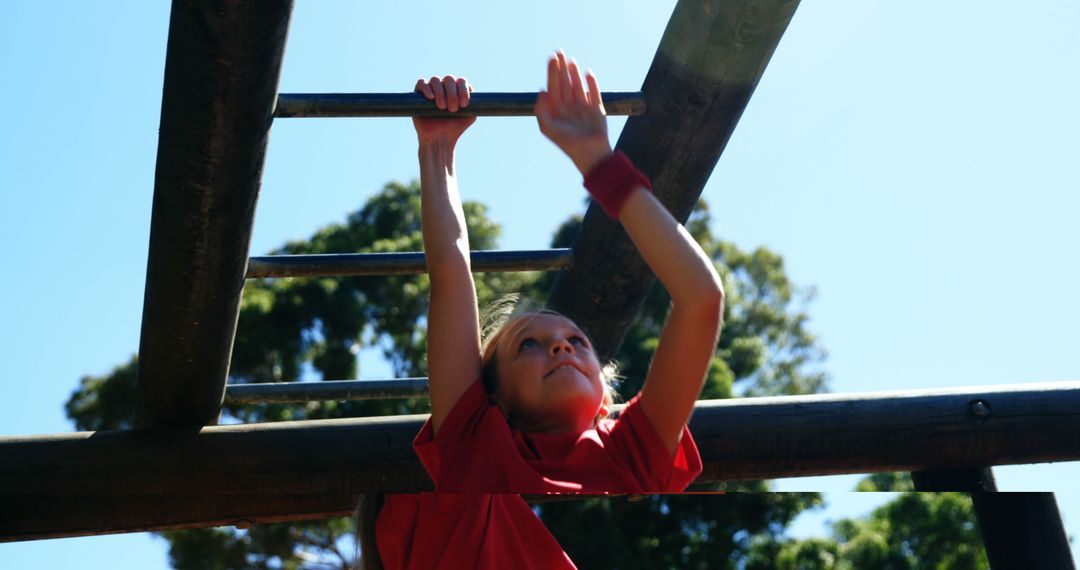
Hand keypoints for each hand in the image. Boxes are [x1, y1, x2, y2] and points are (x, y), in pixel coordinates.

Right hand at [413, 75, 475, 145]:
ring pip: (435, 80)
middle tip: (453, 109)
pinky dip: (426, 88)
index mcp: (457, 90)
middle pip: (449, 79)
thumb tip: (477, 95)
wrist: (439, 139)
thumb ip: (475, 105)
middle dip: (452, 93)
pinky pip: (421, 83)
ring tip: (442, 107)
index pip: (461, 81)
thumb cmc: (454, 128)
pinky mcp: (418, 95)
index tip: (464, 104)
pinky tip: (431, 98)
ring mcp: (431, 90)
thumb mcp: (470, 116)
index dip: (463, 90)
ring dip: (440, 92)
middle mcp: (444, 87)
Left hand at [535, 52, 611, 175]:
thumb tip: (540, 92)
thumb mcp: (548, 129)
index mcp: (556, 110)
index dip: (552, 72)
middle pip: (564, 83)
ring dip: (574, 73)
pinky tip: (588, 73)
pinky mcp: (597, 110)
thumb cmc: (567, 143)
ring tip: (571, 60)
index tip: (552, 58)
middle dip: (561, 68)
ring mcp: (583, 107)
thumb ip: (541, 112)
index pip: (553, 87)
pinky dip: (592, 83)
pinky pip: (594, 93)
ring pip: (577, 85)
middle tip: (559, 52)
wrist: (589, 154)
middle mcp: (569, 107)